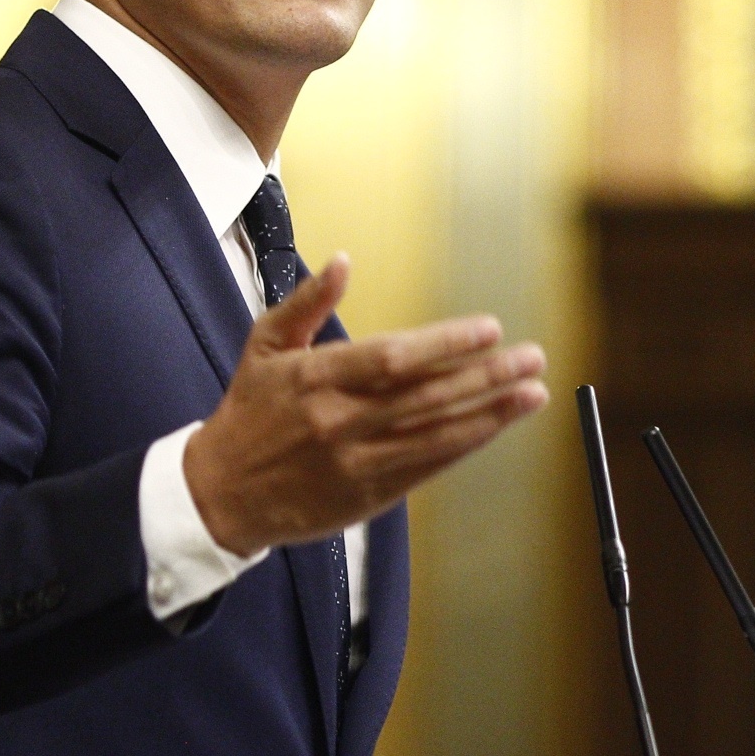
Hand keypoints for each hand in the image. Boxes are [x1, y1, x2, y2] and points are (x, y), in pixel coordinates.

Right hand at [183, 254, 548, 554]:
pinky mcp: (368, 494)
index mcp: (316, 378)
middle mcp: (339, 420)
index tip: (490, 328)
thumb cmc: (248, 412)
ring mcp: (356, 461)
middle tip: (532, 357)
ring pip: (436, 434)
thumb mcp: (264, 346)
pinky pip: (427, 466)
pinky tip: (497, 426)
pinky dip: (466, 445)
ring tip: (533, 392)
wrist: (221, 494)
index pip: (393, 357)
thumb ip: (307, 303)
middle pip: (427, 395)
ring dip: (491, 413)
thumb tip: (343, 260)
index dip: (446, 343)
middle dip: (487, 375)